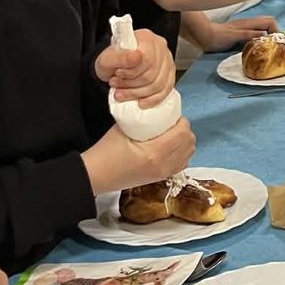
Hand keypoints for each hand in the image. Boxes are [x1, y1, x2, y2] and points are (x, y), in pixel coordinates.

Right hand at [81, 119, 196, 195]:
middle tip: (173, 124)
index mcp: (155, 151)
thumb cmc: (105, 151)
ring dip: (184, 143)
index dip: (181, 122)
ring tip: (172, 135)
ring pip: (188, 155)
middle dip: (184, 131)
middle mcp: (163, 164)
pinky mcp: (159, 178)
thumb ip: (142, 117)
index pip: (183, 133)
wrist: (95, 175)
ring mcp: (162, 173)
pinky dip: (180, 155)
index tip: (173, 117)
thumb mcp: (123, 128)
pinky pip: (180, 165)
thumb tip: (154, 106)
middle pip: (189, 143)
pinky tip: (170, 149)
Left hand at [94, 29, 175, 108]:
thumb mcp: (107, 59)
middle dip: (132, 84)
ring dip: (138, 93)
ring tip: (123, 92)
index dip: (132, 72)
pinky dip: (152, 99)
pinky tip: (140, 102)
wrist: (114, 68)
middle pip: (153, 74)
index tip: (117, 74)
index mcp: (146, 38)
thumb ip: (120, 57)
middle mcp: (160, 47)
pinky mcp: (169, 74)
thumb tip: (136, 56)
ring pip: (159, 84)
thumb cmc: (112, 61)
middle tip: (117, 84)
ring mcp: (167, 61)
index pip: (147, 59)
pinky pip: (166, 90)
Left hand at [194, 16, 276, 51]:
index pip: (270, 22)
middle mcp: (250, 26)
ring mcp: (245, 30)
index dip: (276, 30)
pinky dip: (259, 44)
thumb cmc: (218, 36)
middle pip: (268, 27)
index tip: (276, 42)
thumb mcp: (235, 36)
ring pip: (262, 32)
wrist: (203, 36)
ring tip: (268, 51)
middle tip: (275, 48)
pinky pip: (255, 38)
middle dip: (273, 35)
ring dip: (266, 40)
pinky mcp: (241, 37)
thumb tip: (265, 36)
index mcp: (250, 23)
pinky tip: (256, 52)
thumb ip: (249, 34)